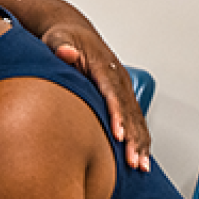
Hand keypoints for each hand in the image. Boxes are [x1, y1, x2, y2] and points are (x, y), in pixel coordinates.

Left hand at [43, 25, 151, 170]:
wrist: (75, 33)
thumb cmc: (64, 38)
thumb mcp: (56, 38)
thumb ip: (60, 46)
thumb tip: (66, 52)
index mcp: (104, 65)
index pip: (113, 93)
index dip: (117, 115)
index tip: (119, 135)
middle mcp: (118, 78)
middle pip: (130, 110)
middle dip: (133, 137)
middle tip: (134, 160)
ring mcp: (123, 87)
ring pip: (136, 118)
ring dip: (140, 142)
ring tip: (141, 165)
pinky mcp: (122, 96)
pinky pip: (135, 119)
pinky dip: (140, 138)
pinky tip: (141, 158)